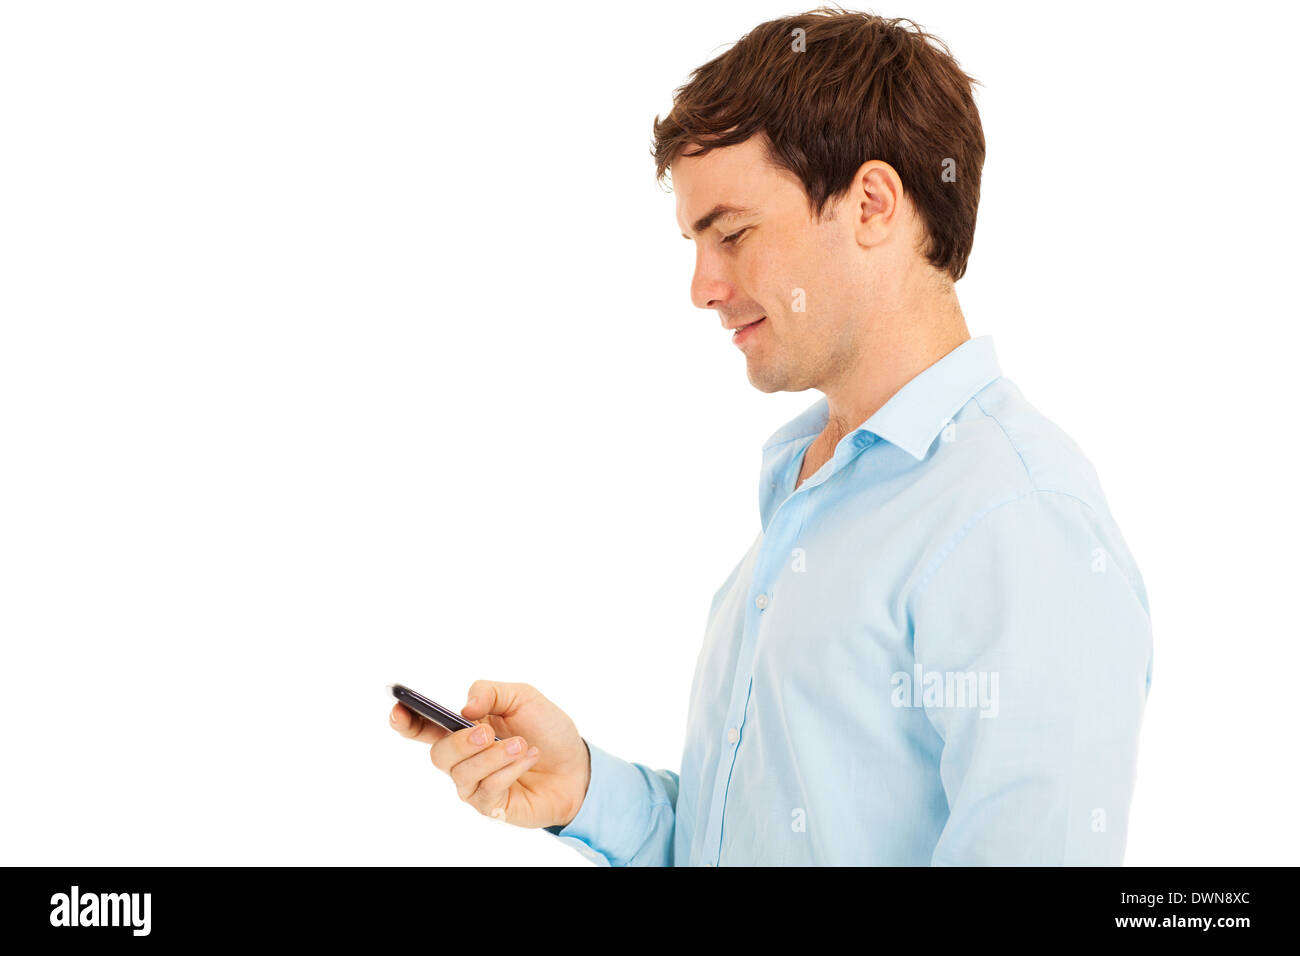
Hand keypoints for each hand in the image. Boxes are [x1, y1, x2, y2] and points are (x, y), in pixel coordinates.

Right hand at [389, 680, 590, 828]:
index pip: (423, 727)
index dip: (406, 720)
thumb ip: (491, 692)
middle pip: (438, 754)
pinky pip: (486, 791)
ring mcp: (475, 784)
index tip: (398, 710)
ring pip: (462, 774)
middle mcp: (464, 758)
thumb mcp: (523, 697)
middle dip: (461, 742)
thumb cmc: (547, 730)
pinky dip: (509, 771)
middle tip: (488, 732)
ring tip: (521, 745)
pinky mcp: (491, 805)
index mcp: (464, 728)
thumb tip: (465, 707)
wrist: (576, 765)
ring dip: (493, 756)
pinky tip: (528, 759)